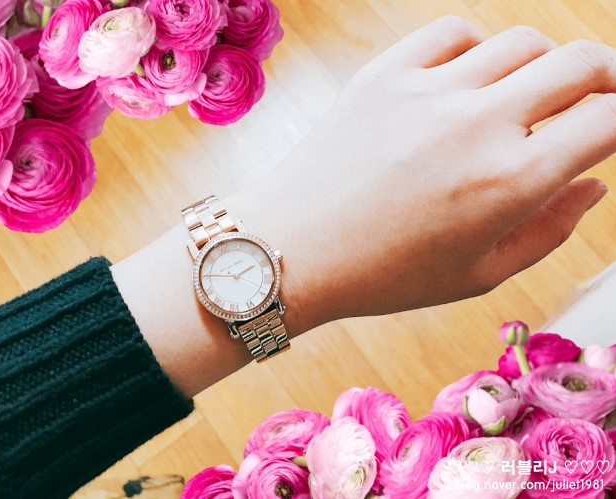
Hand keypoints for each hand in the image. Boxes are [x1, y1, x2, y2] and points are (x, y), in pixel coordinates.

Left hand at [114, 17, 615, 396]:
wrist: (290, 249)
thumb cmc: (381, 275)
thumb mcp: (478, 275)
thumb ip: (550, 229)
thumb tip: (592, 181)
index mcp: (511, 181)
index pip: (610, 120)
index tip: (612, 130)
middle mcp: (478, 123)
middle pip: (583, 61)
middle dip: (605, 79)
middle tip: (595, 100)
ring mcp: (428, 90)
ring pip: (521, 41)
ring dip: (539, 66)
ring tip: (521, 98)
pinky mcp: (384, 73)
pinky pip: (453, 32)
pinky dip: (475, 49)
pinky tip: (467, 79)